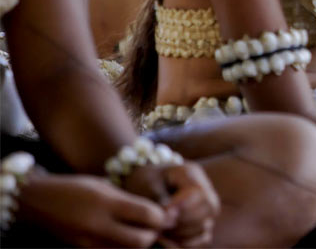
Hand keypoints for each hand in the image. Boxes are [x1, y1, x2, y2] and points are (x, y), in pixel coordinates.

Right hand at [16, 171, 170, 246]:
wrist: (39, 201)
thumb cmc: (75, 188)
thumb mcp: (104, 186)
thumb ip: (129, 200)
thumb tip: (157, 212)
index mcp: (107, 202)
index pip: (148, 215)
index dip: (162, 216)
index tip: (164, 212)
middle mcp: (98, 224)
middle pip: (141, 240)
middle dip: (153, 234)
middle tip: (154, 226)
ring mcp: (89, 241)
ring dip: (139, 243)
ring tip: (139, 231)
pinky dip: (123, 248)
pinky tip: (123, 237)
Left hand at [125, 162, 219, 246]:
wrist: (144, 186)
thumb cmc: (143, 183)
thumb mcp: (146, 186)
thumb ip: (159, 201)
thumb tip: (168, 221)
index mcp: (191, 173)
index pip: (198, 192)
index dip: (182, 207)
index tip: (162, 215)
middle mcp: (205, 188)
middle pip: (208, 209)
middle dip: (182, 222)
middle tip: (159, 227)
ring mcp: (207, 206)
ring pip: (205, 225)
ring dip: (182, 234)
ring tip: (160, 233)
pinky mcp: (204, 222)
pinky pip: (203, 237)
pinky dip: (186, 242)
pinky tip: (168, 239)